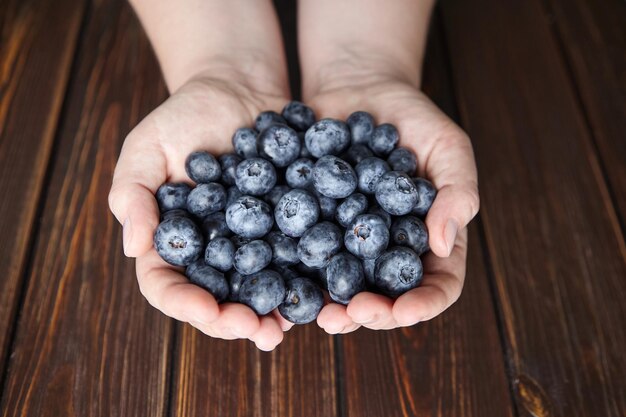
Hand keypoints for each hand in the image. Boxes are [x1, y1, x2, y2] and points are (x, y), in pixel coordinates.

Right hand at [108, 71, 292, 349]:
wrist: (239, 90)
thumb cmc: (184, 116)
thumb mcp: (147, 146)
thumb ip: (132, 193)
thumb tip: (134, 247)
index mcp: (171, 242)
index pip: (167, 286)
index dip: (185, 305)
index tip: (208, 311)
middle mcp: (210, 253)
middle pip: (215, 301)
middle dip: (234, 321)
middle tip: (257, 331)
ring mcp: (250, 245)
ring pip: (255, 292)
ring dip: (271, 315)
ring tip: (286, 327)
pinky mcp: (285, 230)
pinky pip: (293, 261)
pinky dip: (304, 281)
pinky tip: (318, 294)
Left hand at [307, 77, 478, 332]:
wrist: (357, 88)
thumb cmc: (413, 117)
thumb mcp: (447, 145)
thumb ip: (457, 191)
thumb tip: (442, 243)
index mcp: (428, 239)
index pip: (437, 284)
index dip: (423, 304)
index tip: (403, 311)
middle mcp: (387, 249)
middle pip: (387, 296)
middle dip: (370, 314)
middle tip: (349, 316)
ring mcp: (347, 241)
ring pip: (343, 287)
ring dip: (331, 306)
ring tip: (317, 314)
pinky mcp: (312, 227)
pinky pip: (305, 254)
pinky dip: (296, 271)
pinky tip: (282, 279)